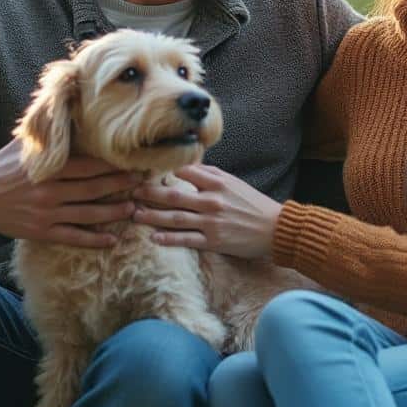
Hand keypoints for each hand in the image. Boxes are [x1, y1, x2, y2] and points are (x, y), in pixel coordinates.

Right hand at [0, 138, 140, 247]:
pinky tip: (112, 240)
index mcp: (49, 168)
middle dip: (121, 186)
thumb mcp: (24, 145)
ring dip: (114, 212)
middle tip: (145, 183)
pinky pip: (73, 237)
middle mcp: (49, 191)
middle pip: (94, 189)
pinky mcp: (42, 232)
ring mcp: (46, 214)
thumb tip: (70, 104)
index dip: (114, 165)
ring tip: (135, 208)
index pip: (88, 165)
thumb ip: (49, 133)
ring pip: (88, 215)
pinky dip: (94, 240)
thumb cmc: (4, 166)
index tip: (135, 161)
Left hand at [131, 164, 281, 258]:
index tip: (146, 171)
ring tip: (134, 215)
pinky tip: (153, 237)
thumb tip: (187, 165)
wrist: (275, 229)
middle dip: (149, 194)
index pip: (184, 171)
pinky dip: (168, 239)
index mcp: (217, 183)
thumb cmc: (253, 204)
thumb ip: (210, 174)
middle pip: (173, 195)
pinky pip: (186, 240)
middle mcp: (212, 201)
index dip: (163, 170)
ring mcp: (211, 223)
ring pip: (175, 218)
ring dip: (152, 216)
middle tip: (132, 192)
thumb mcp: (233, 182)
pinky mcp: (213, 242)